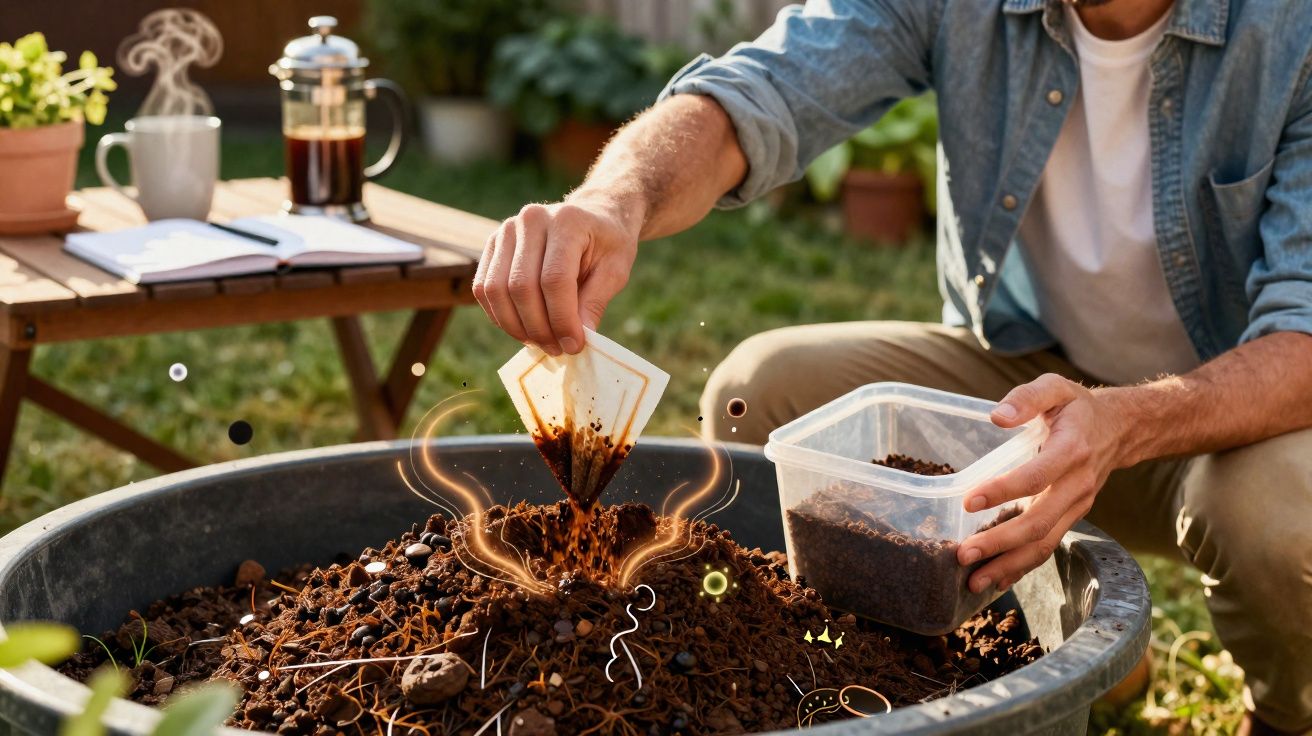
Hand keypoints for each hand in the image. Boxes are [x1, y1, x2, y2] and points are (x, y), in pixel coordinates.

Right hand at [473, 194, 639, 354]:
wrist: (592, 216)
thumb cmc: (607, 244)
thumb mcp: (615, 270)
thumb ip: (595, 301)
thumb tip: (576, 337)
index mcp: (566, 221)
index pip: (554, 279)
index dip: (562, 319)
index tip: (574, 345)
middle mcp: (530, 220)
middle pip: (521, 287)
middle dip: (539, 327)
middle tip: (557, 349)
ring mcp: (506, 231)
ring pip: (496, 290)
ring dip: (516, 326)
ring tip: (541, 342)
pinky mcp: (492, 244)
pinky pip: (484, 288)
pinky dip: (500, 316)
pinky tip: (523, 329)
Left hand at [957, 374, 1133, 593]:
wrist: (1120, 429)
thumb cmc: (1077, 407)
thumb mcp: (1056, 387)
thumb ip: (1028, 397)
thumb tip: (998, 416)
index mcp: (1072, 450)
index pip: (1036, 476)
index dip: (1003, 490)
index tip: (969, 500)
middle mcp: (1077, 485)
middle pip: (1038, 522)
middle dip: (999, 542)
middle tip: (963, 553)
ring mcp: (1077, 506)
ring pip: (1044, 543)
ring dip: (1008, 564)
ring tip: (972, 580)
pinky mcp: (1071, 517)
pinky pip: (1048, 546)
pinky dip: (1022, 566)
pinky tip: (996, 578)